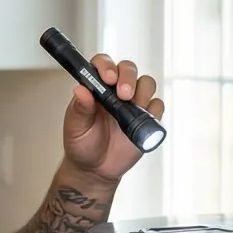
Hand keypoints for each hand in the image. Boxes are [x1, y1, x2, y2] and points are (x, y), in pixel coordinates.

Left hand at [63, 53, 163, 184]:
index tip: (108, 79)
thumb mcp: (75, 127)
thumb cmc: (82, 144)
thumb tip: (80, 90)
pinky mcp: (146, 118)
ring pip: (146, 83)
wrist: (95, 169)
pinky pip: (157, 106)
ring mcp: (133, 103)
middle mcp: (116, 90)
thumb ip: (79, 108)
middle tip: (124, 95)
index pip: (103, 63)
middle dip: (128, 78)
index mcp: (96, 87)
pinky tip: (142, 121)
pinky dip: (153, 111)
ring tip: (131, 109)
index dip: (107, 66)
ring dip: (142, 92)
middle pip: (129, 69)